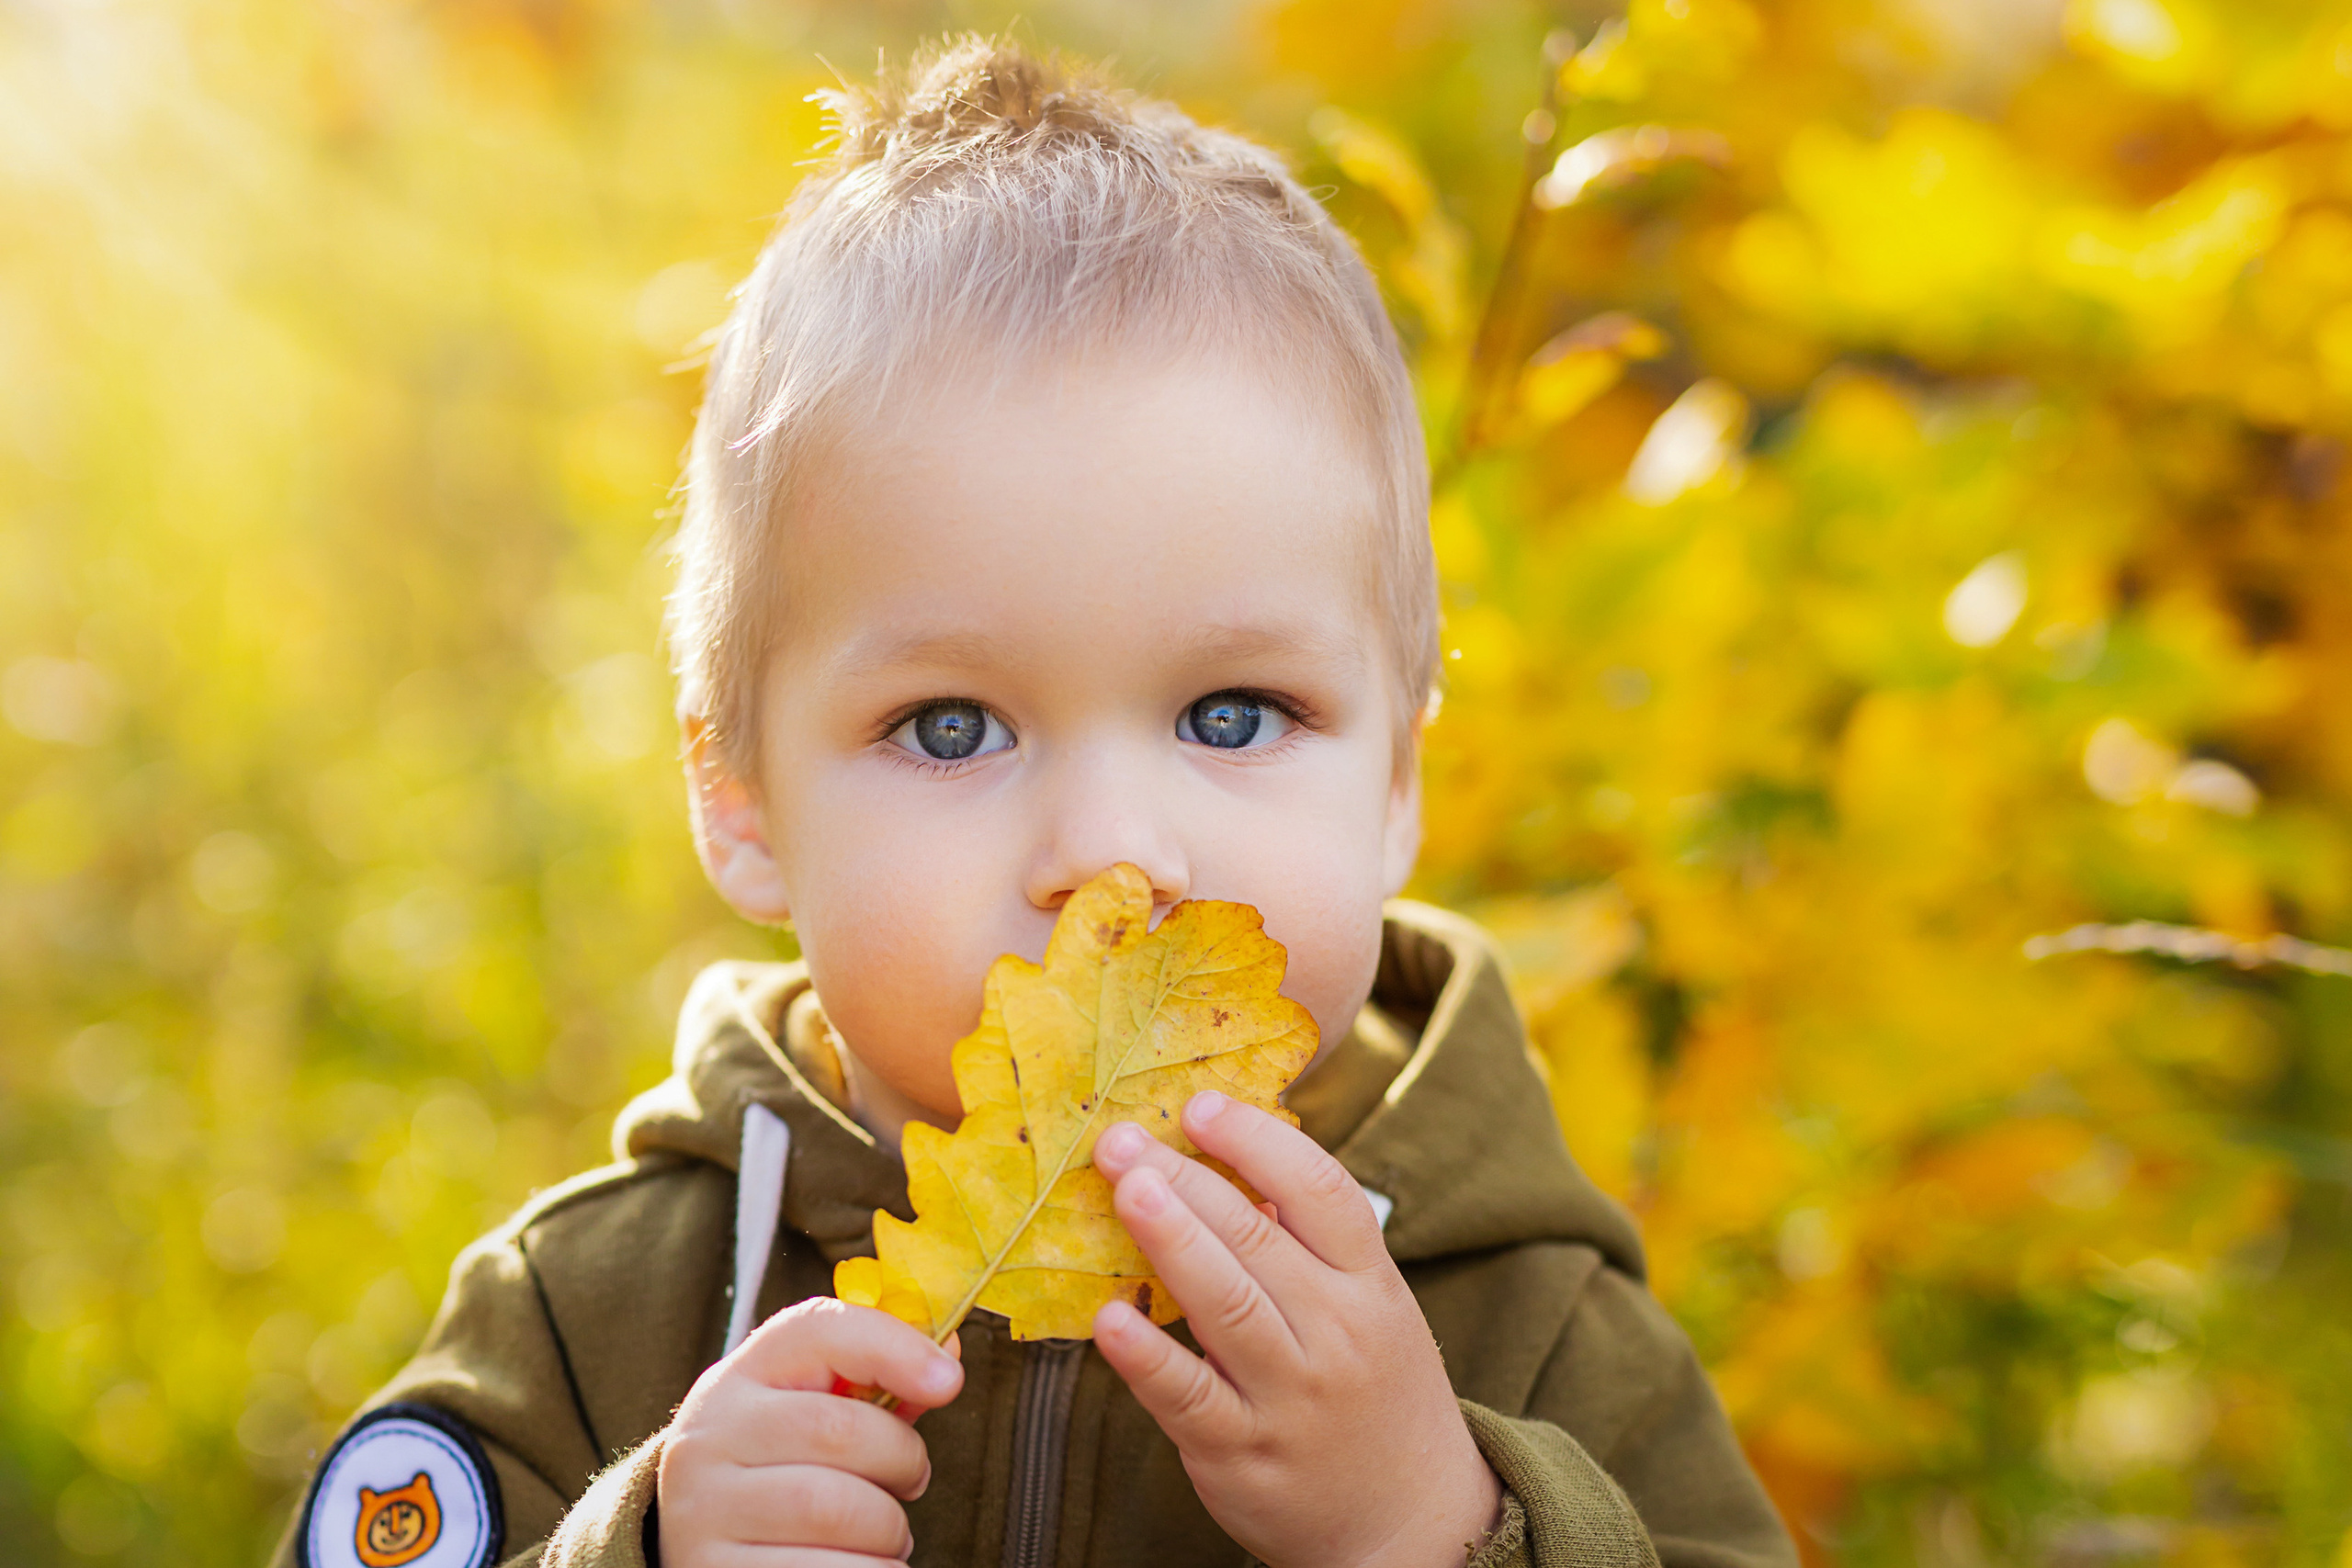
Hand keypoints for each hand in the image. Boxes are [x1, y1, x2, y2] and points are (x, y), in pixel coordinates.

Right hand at [656, 1297, 962, 1565]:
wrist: (696, 1545)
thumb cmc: (775, 1469)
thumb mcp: (804, 1412)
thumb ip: (872, 1383)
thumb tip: (944, 1359)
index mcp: (740, 1379)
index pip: (818, 1331)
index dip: (894, 1348)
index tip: (947, 1380)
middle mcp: (710, 1437)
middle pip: (841, 1430)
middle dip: (903, 1459)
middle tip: (911, 1479)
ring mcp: (706, 1510)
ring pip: (836, 1511)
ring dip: (889, 1529)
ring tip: (882, 1532)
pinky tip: (860, 1563)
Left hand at [1090, 1092, 1501, 1567]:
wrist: (1412, 1521)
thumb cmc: (1375, 1390)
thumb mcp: (1372, 1307)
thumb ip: (1311, 1244)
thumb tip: (1229, 1163)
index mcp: (1370, 1285)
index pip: (1320, 1190)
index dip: (1257, 1140)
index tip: (1199, 1107)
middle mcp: (1335, 1333)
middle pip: (1258, 1237)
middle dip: (1186, 1178)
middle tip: (1122, 1139)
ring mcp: (1289, 1396)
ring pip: (1225, 1305)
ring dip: (1169, 1241)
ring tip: (1122, 1190)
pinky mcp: (1240, 1452)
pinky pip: (1188, 1397)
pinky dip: (1146, 1358)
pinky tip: (1107, 1317)